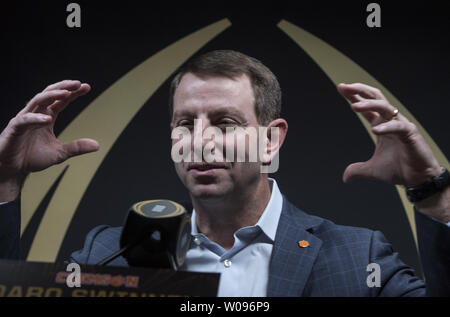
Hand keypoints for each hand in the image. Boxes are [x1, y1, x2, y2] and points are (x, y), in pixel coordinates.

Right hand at [0, 80, 98, 199]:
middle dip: (63, 87)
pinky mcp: (15, 128)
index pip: (61, 101)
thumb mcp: (60, 153)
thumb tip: (97, 145)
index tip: (86, 87)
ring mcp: (24, 119)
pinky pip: (25, 120)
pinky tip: (47, 119)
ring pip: (37, 101)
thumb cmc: (32, 158)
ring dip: (52, 96)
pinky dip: (36, 118)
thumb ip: (77, 147)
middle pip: (49, 94)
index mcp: (46, 117)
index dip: (73, 93)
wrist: (13, 169)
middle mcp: (36, 114)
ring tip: (66, 94)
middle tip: (78, 83)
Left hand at [337, 83, 441, 186]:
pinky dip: (386, 127)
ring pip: (386, 107)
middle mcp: (391, 121)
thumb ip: (357, 170)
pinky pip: (398, 126)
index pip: (367, 106)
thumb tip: (345, 177)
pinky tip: (375, 129)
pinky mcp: (411, 134)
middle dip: (360, 90)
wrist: (418, 179)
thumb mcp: (372, 170)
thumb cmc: (399, 169)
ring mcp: (401, 125)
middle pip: (376, 98)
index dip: (354, 96)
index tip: (341, 88)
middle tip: (344, 87)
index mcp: (381, 124)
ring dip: (369, 104)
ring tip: (354, 106)